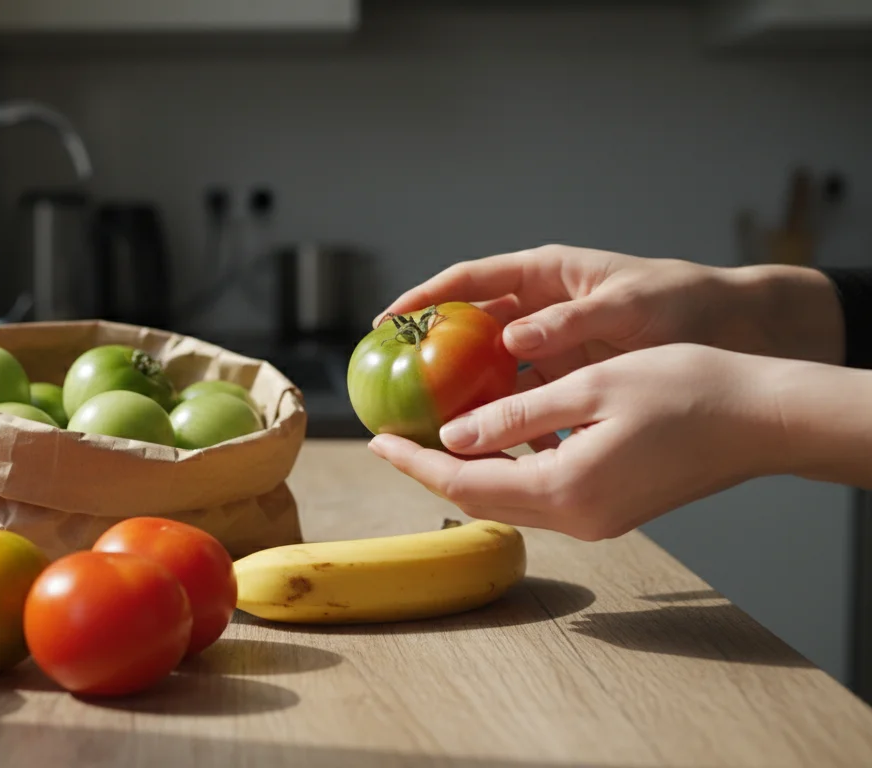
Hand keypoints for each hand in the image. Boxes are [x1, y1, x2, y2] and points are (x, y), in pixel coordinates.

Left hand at [367, 344, 790, 540]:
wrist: (761, 420)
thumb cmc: (684, 389)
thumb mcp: (588, 389)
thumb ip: (514, 415)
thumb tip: (450, 436)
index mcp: (565, 490)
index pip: (464, 481)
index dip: (414, 461)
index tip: (375, 440)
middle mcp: (577, 518)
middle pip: (480, 500)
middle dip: (431, 469)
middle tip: (392, 437)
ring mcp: (597, 521)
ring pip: (509, 501)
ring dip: (466, 471)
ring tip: (428, 435)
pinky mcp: (611, 512)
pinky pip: (540, 496)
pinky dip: (506, 471)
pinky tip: (491, 440)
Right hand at [378, 245, 843, 396]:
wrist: (741, 330)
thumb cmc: (686, 301)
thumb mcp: (629, 307)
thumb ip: (570, 323)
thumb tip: (510, 341)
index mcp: (545, 274)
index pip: (468, 282)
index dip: (422, 300)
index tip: (384, 323)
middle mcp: (541, 309)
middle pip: (469, 329)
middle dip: (431, 354)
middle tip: (393, 381)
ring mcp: (552, 344)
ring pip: (491, 369)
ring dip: (464, 393)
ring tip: (429, 421)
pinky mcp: (570, 376)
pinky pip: (524, 396)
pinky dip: (506, 417)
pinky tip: (493, 443)